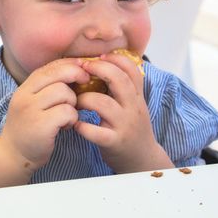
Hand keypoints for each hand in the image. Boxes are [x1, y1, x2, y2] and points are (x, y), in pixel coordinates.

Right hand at [0, 58, 89, 171]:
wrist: (14, 153)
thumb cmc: (29, 126)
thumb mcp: (32, 101)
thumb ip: (48, 86)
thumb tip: (77, 67)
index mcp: (25, 87)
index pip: (50, 66)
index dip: (70, 64)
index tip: (82, 70)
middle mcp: (25, 96)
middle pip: (58, 74)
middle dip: (76, 77)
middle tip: (85, 84)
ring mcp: (31, 110)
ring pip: (64, 93)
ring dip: (73, 103)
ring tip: (67, 114)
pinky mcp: (41, 126)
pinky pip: (67, 112)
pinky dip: (72, 118)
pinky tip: (66, 125)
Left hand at [74, 53, 172, 172]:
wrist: (142, 160)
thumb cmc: (130, 127)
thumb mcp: (132, 104)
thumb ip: (121, 86)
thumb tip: (101, 61)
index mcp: (136, 96)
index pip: (131, 69)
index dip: (113, 58)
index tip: (96, 57)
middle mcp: (133, 107)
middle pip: (119, 80)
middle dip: (97, 69)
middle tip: (80, 70)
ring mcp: (124, 125)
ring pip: (103, 103)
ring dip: (83, 99)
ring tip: (75, 101)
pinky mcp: (114, 142)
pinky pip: (95, 131)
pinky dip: (82, 126)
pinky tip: (75, 124)